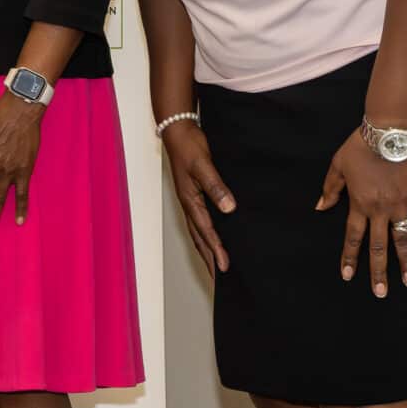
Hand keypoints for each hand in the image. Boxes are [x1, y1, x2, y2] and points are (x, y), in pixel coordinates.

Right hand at [161, 122, 234, 275]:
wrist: (178, 130)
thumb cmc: (189, 146)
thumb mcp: (203, 165)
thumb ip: (216, 186)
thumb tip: (229, 208)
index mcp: (190, 200)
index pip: (205, 231)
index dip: (216, 250)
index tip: (225, 268)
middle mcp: (188, 203)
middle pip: (198, 237)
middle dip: (207, 257)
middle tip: (217, 277)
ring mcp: (189, 199)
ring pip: (197, 230)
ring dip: (205, 248)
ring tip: (215, 263)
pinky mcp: (193, 193)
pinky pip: (199, 220)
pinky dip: (206, 233)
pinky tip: (214, 234)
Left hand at [316, 129, 406, 296]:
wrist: (388, 133)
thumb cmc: (359, 147)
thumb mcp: (337, 166)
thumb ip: (330, 189)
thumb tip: (320, 207)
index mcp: (359, 203)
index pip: (353, 237)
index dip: (350, 258)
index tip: (348, 276)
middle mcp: (380, 209)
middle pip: (379, 246)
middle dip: (379, 271)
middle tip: (380, 292)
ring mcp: (401, 204)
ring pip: (403, 239)